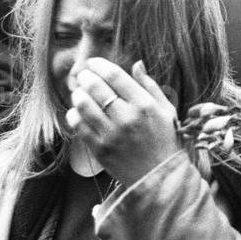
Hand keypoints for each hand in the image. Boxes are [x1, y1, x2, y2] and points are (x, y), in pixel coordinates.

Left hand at [66, 58, 179, 186]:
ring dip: (78, 94)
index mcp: (145, 105)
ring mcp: (112, 134)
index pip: (115, 76)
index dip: (100, 65)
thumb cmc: (166, 140)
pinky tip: (77, 112)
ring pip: (84, 105)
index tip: (93, 63)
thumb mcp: (166, 110)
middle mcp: (128, 117)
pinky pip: (79, 126)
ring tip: (79, 92)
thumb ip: (150, 85)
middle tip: (82, 76)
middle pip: (97, 87)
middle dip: (85, 77)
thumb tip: (136, 64)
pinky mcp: (100, 149)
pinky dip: (74, 115)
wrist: (160, 177)